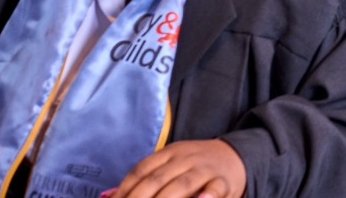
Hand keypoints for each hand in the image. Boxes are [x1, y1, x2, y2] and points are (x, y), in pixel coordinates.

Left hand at [109, 138, 244, 197]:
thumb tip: (108, 196)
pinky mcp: (224, 181)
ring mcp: (205, 169)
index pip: (141, 170)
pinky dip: (206, 196)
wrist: (237, 156)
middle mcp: (185, 158)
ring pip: (181, 185)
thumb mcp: (171, 166)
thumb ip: (143, 180)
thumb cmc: (195, 167)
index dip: (125, 189)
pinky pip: (214, 188)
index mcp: (170, 153)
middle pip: (157, 179)